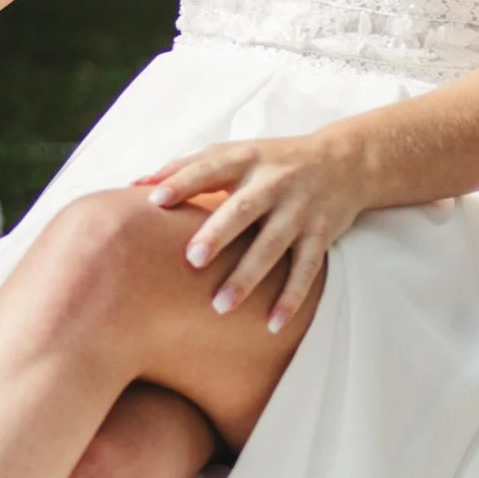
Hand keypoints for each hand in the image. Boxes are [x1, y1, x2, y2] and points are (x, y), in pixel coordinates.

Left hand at [139, 129, 367, 332]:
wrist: (344, 161)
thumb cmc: (272, 161)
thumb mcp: (234, 153)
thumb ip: (186, 167)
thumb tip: (134, 184)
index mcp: (245, 160)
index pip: (210, 168)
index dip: (182, 181)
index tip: (154, 200)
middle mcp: (273, 184)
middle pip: (244, 210)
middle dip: (219, 234)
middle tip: (192, 260)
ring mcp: (299, 211)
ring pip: (274, 246)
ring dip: (249, 276)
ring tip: (221, 307)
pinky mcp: (320, 235)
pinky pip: (306, 270)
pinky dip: (291, 297)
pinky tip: (272, 324)